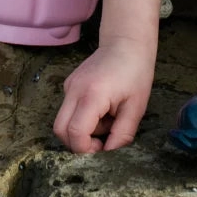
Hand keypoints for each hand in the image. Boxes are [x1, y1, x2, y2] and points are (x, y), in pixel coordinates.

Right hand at [53, 38, 155, 152]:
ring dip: (82, 130)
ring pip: (63, 121)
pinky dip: (83, 117)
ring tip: (107, 119)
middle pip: (60, 130)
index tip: (104, 147)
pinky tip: (103, 109)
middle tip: (103, 140)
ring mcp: (69, 86)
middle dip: (78, 143)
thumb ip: (122, 134)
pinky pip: (69, 110)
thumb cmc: (136, 71)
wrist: (127, 42)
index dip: (86, 149)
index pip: (74, 133)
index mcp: (92, 95)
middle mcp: (74, 90)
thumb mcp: (136, 107)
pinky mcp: (70, 84)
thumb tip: (110, 154)